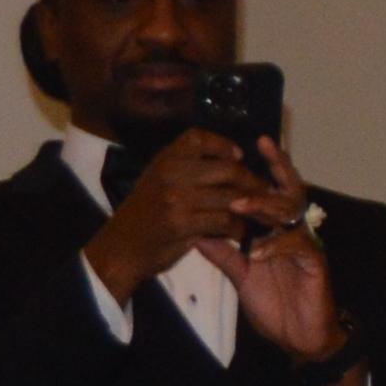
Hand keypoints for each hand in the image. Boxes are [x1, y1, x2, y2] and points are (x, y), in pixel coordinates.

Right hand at [91, 128, 271, 295]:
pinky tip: (240, 233)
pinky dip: (237, 228)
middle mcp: (170, 173)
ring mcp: (176, 197)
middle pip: (227, 169)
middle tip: (264, 192)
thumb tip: (232, 161)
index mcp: (165, 159)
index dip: (223, 145)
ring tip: (260, 214)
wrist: (121, 247)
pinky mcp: (182, 223)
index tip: (238, 156)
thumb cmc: (146, 214)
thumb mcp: (159, 181)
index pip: (199, 137)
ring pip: (230, 197)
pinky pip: (224, 220)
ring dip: (251, 208)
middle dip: (251, 181)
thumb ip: (187, 170)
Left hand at [214, 136, 355, 361]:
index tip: (244, 147)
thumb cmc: (274, 303)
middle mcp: (294, 230)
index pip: (271, 191)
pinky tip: (257, 253)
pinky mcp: (316, 262)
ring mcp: (307, 244)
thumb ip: (222, 251)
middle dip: (276, 167)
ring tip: (241, 205)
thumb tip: (195, 231)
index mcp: (277, 230)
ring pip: (292, 212)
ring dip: (265, 206)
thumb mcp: (240, 274)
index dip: (263, 168)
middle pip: (290, 190)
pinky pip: (297, 244)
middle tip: (260, 149)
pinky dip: (276, 246)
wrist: (298, 336)